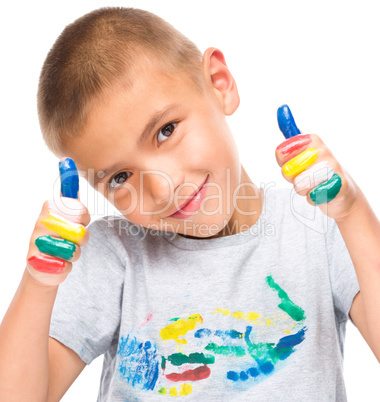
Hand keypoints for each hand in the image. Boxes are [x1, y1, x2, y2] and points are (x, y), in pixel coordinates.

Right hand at [26, 158, 89, 286]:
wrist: (43, 265)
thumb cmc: (58, 234)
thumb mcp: (65, 211)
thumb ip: (69, 193)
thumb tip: (67, 161)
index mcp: (49, 208)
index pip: (79, 210)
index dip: (82, 217)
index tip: (78, 220)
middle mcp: (41, 222)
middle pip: (81, 230)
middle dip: (81, 236)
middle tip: (72, 236)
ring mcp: (39, 242)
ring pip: (76, 248)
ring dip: (74, 252)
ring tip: (64, 249)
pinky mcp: (41, 263)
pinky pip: (68, 263)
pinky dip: (66, 264)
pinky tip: (57, 261)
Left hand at [274, 105, 358, 220]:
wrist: (341, 193)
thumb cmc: (315, 171)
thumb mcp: (301, 150)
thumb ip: (290, 134)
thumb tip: (282, 108)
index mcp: (312, 140)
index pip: (280, 152)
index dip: (283, 163)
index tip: (293, 162)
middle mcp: (323, 150)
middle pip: (288, 171)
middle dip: (292, 178)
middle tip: (304, 175)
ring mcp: (332, 168)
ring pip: (299, 185)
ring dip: (302, 190)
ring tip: (313, 185)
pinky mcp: (339, 186)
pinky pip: (312, 196)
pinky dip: (313, 198)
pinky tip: (321, 193)